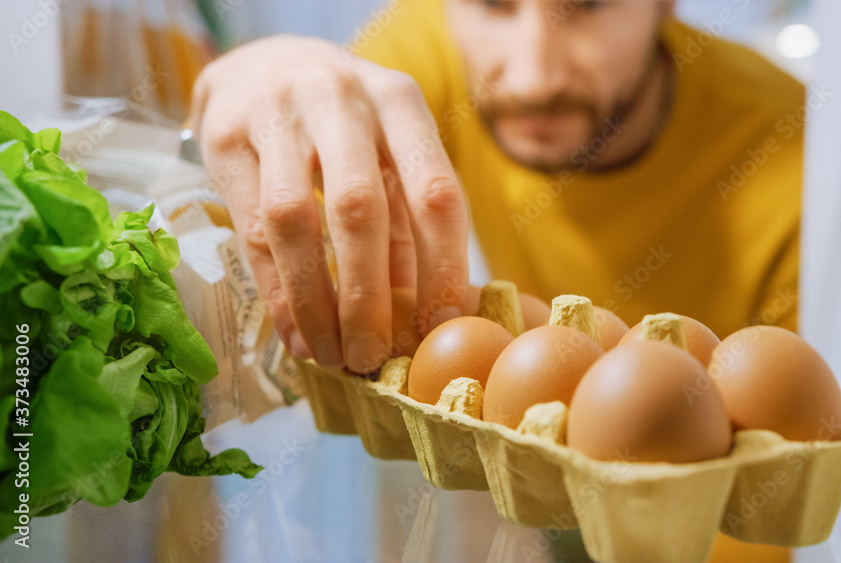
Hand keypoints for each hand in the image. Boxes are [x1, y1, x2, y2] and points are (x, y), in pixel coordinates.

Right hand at [189, 35, 468, 372]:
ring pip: (296, 222)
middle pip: (360, 209)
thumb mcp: (388, 156)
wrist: (261, 63)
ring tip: (331, 354)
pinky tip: (295, 332)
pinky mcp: (224, 137)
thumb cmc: (345, 125)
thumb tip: (423, 316)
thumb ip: (408, 224)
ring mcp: (277, 113)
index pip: (435, 193)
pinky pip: (251, 229)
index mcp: (400, 102)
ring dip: (316, 302)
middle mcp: (341, 99)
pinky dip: (278, 291)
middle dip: (369, 297)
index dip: (443, 269)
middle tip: (374, 356)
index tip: (441, 326)